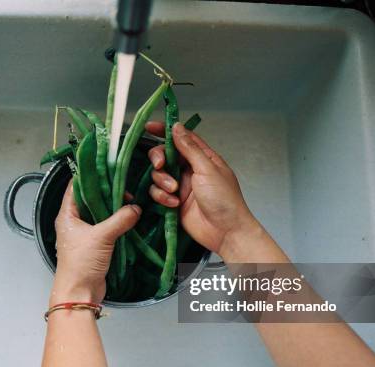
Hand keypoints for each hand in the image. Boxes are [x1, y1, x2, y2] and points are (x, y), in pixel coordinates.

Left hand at [51, 182, 140, 304]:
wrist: (79, 293)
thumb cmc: (80, 264)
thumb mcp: (102, 237)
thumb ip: (120, 220)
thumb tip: (136, 208)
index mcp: (67, 214)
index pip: (76, 187)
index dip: (90, 175)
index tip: (106, 168)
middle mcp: (74, 221)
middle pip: (90, 199)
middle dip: (107, 192)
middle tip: (124, 186)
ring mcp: (84, 233)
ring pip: (99, 213)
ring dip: (113, 208)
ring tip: (129, 200)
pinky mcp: (94, 244)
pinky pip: (106, 226)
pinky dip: (116, 221)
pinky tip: (128, 217)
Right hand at [145, 121, 259, 256]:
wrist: (225, 232)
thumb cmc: (224, 200)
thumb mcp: (207, 169)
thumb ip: (189, 149)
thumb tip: (177, 128)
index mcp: (202, 158)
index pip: (182, 138)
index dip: (165, 131)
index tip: (149, 127)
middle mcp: (190, 170)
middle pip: (165, 155)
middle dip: (159, 159)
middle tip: (160, 165)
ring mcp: (181, 186)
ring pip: (158, 175)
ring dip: (162, 182)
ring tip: (174, 192)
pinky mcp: (173, 202)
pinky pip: (158, 193)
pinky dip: (162, 197)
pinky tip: (174, 204)